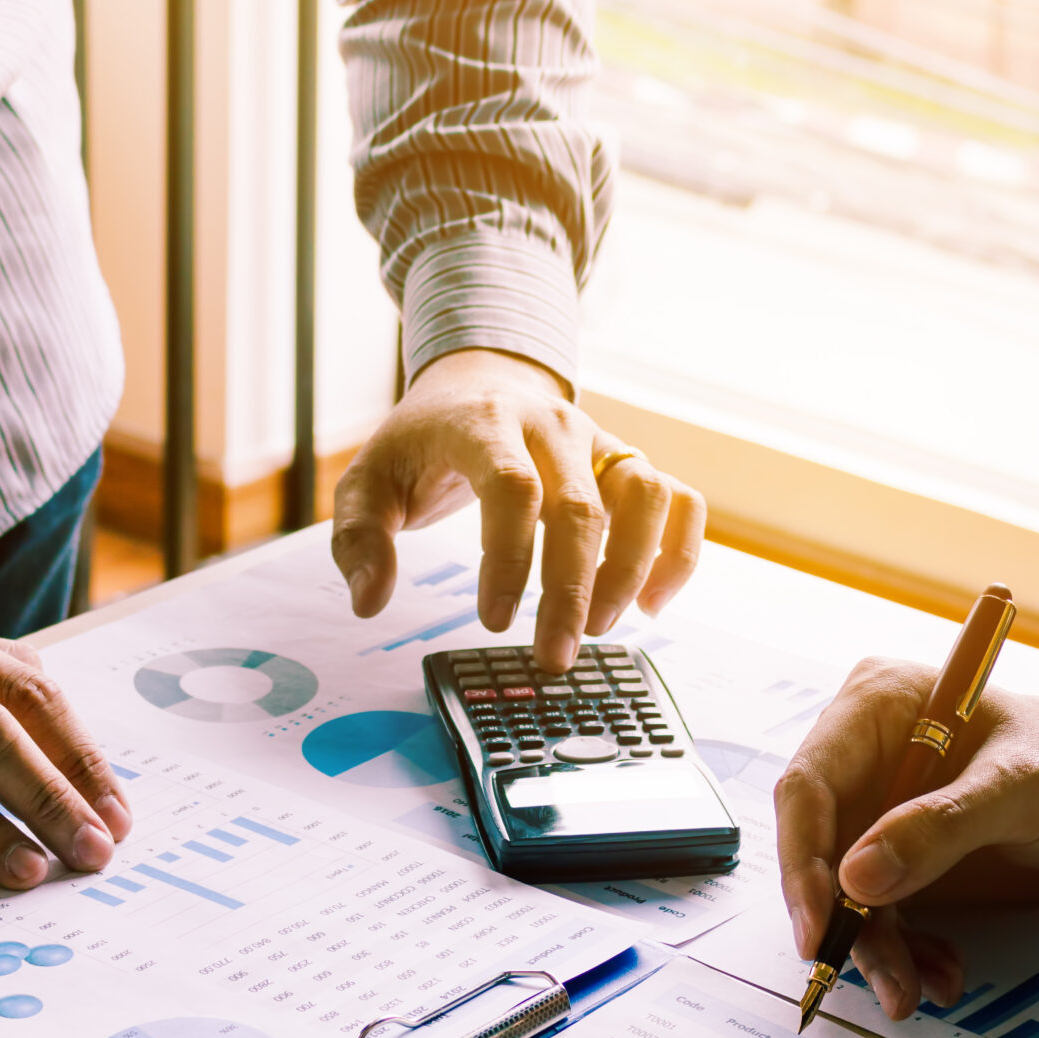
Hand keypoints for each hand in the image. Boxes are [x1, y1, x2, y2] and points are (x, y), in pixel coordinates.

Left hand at [330, 348, 705, 673]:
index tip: (495, 621)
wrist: (477, 382)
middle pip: (580, 506)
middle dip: (570, 591)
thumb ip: (358, 539)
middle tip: (554, 656)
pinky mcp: (629, 462)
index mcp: (484, 423)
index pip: (512, 488)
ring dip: (629, 571)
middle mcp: (552, 425)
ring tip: (599, 628)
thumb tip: (370, 602)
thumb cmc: (423, 442)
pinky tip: (650, 603)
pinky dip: (678, 553)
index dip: (508, 559)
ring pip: (644, 498)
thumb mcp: (369, 480)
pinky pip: (680, 501)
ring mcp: (600, 441)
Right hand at [775, 614, 1038, 1017]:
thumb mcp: (1022, 786)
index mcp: (878, 706)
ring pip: (847, 891)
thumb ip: (941, 826)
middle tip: (880, 979)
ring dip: (877, 948)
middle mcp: (866, 755)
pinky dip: (905, 949)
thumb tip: (856, 879)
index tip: (820, 927)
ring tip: (914, 992)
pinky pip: (881, 911)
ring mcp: (880, 807)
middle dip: (842, 919)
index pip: (809, 785)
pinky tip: (941, 970)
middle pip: (820, 845)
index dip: (804, 860)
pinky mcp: (899, 853)